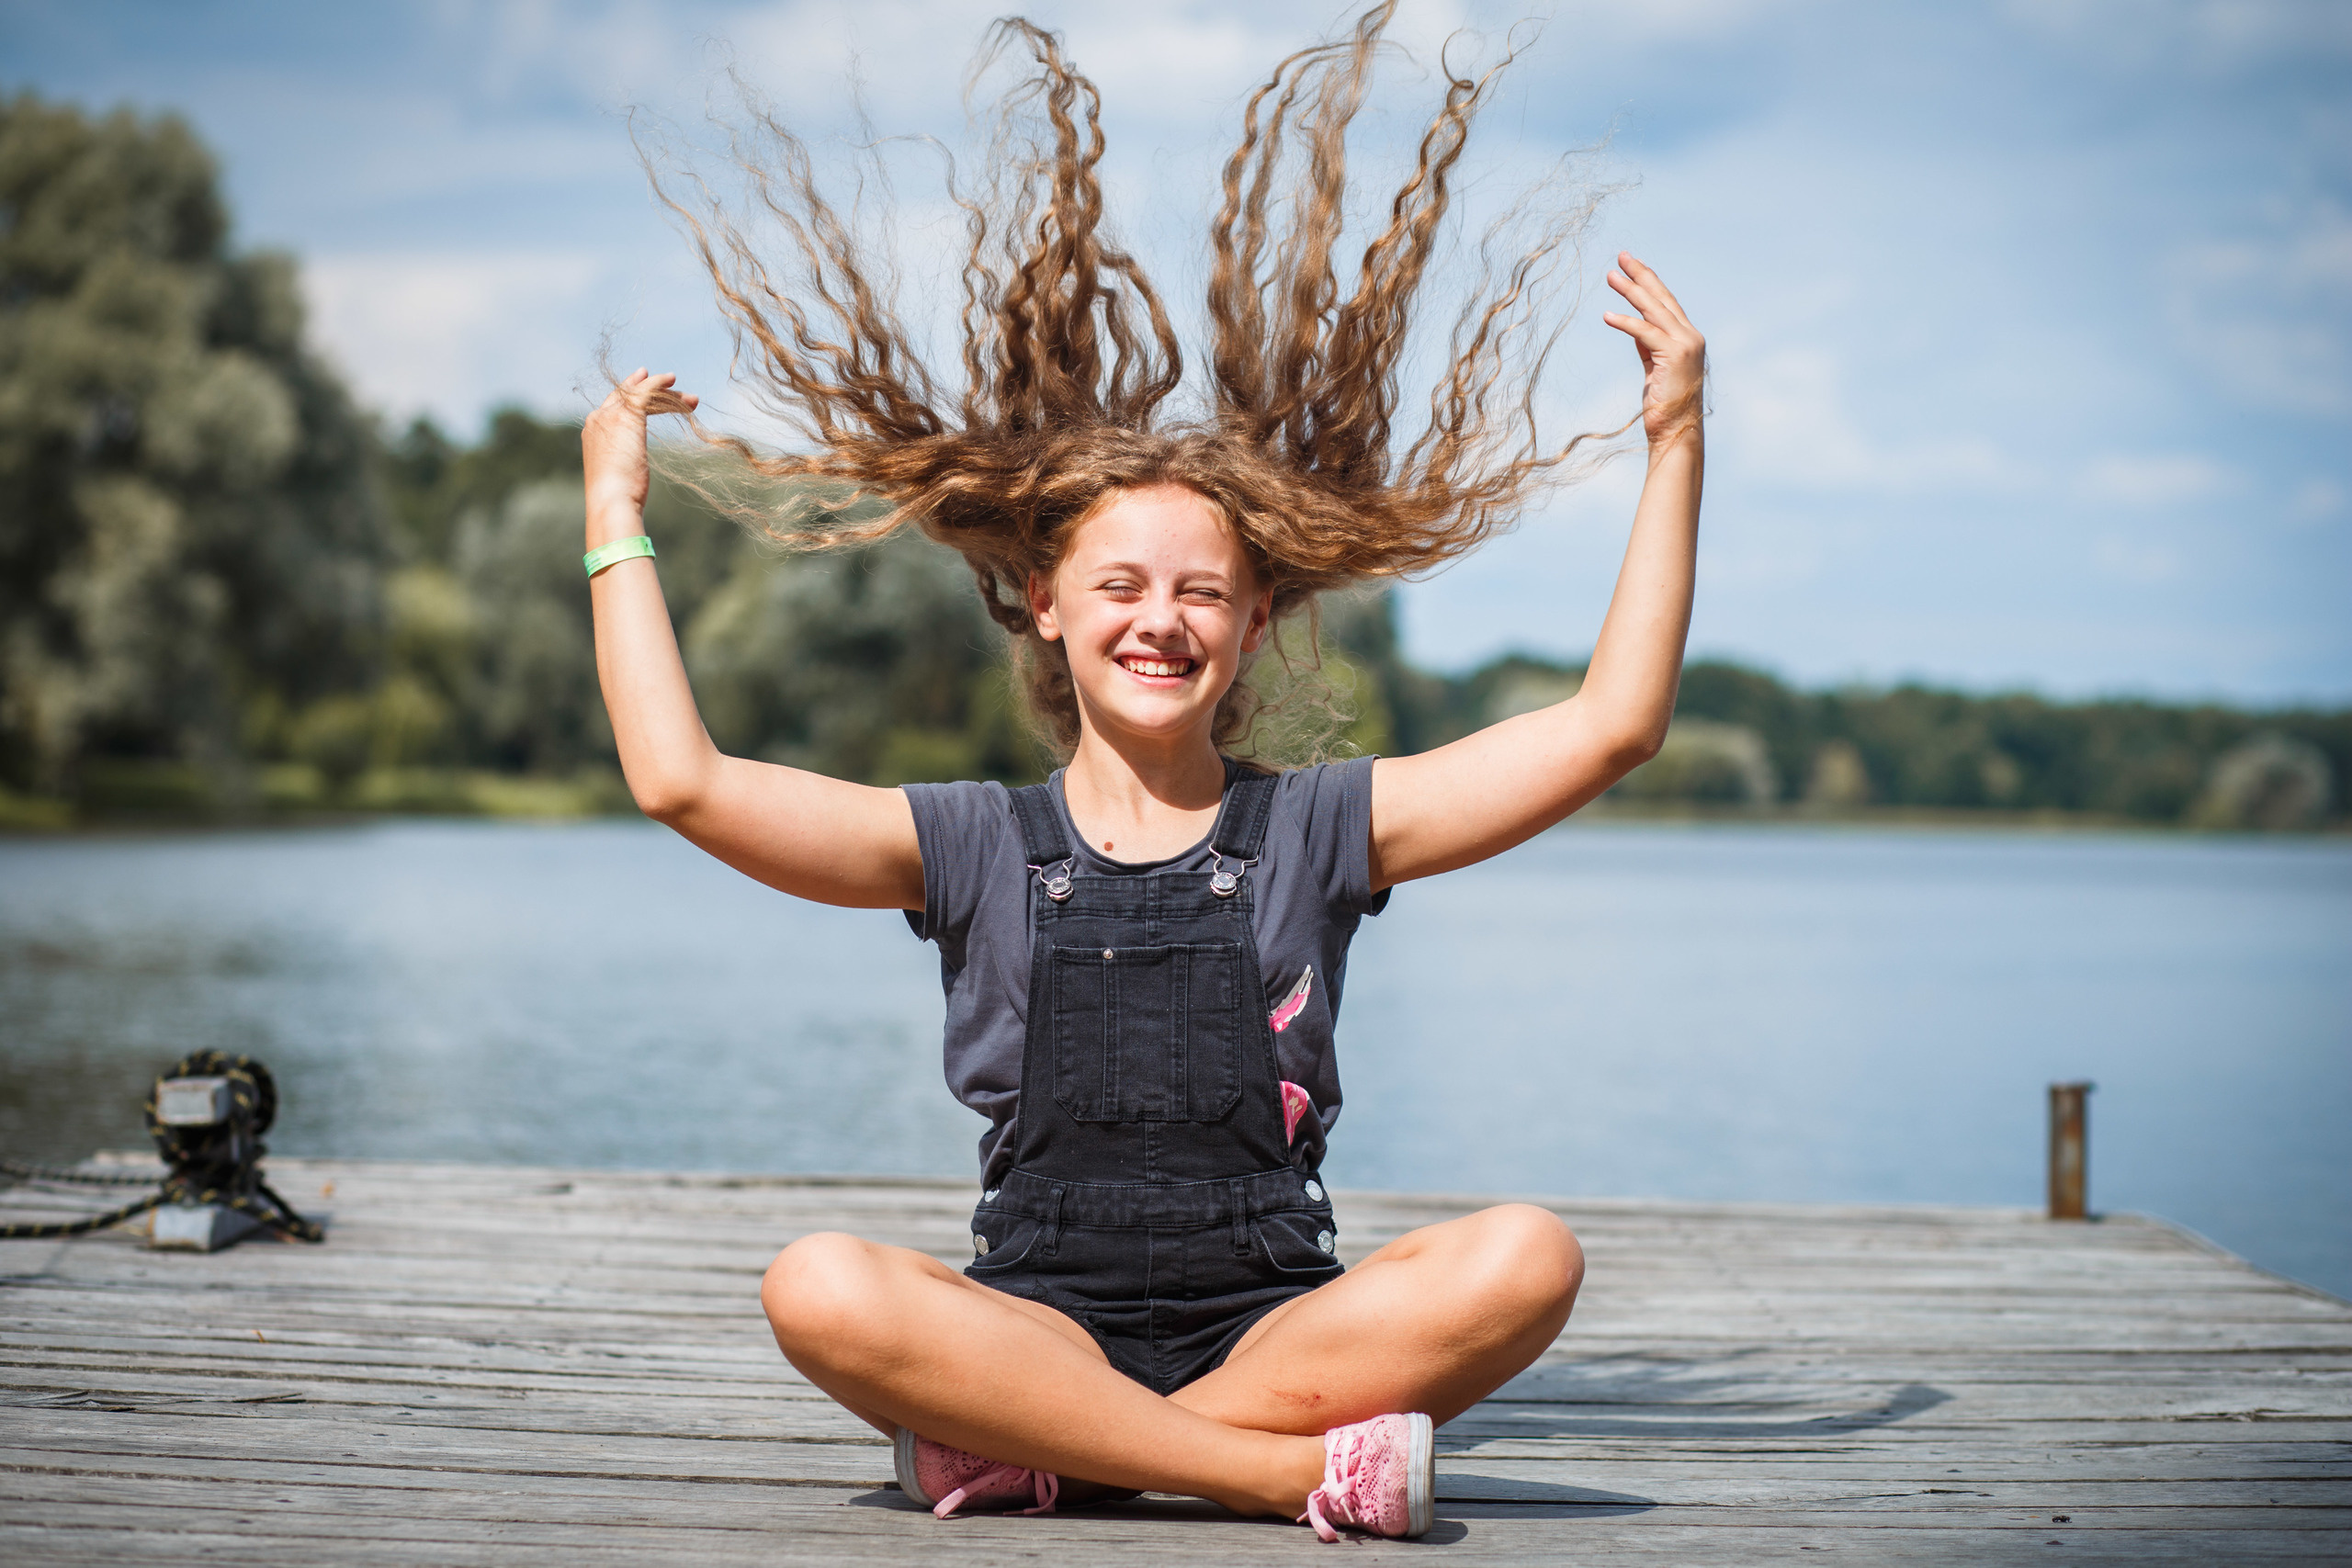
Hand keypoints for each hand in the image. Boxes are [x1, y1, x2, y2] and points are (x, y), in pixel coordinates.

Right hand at [582, 369, 698, 518]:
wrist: (612, 500)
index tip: (642, 384)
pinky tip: (676, 383)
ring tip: (693, 400)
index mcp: (593, 434)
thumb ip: (623, 463)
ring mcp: (610, 415)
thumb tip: (632, 470)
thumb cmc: (618, 498)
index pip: (612, 406)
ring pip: (641, 393)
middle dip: (649, 387)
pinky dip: (661, 384)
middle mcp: (598, 419)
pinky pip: (646, 391)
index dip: (628, 394)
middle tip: (669, 380)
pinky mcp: (627, 415)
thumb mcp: (619, 476)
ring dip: (668, 395)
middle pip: (627, 396)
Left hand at [1601, 254, 1704, 449]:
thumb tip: (1635, 327)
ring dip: (1630, 290)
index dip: (1649, 283)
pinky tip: (1607, 315)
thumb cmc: (1664, 407)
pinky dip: (1625, 322)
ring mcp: (1686, 344)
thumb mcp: (1654, 370)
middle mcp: (1690, 337)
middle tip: (1622, 256)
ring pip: (1654, 309)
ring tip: (1610, 276)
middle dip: (1641, 275)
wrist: (1676, 433)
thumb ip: (1648, 347)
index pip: (1666, 304)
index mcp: (1687, 338)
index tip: (1631, 266)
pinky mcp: (1674, 355)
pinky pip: (1645, 332)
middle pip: (1662, 298)